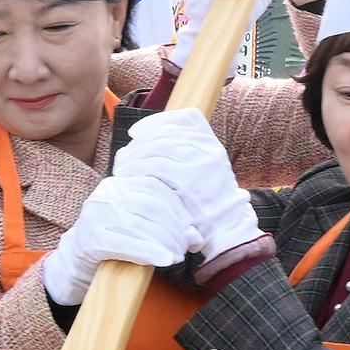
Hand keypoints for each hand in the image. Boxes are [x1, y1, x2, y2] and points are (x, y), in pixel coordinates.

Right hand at [43, 175, 201, 306]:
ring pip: (142, 225)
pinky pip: (127, 243)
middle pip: (152, 207)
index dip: (179, 210)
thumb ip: (165, 226)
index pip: (157, 189)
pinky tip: (163, 261)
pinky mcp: (91, 237)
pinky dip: (149, 252)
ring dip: (165, 243)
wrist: (74, 264)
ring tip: (176, 257)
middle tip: (185, 249)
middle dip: (174, 230)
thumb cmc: (112, 245)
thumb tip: (196, 236)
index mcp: (119, 184)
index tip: (191, 232)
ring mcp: (96, 214)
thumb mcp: (138, 228)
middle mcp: (107, 193)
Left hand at [114, 108, 259, 263]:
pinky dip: (136, 167)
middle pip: (166, 133)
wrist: (227, 230)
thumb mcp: (207, 173)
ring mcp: (200, 166)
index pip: (186, 119)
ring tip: (122, 168)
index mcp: (212, 145)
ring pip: (158, 147)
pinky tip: (127, 177)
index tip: (136, 132)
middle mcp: (209, 151)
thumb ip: (188, 154)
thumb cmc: (208, 204)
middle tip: (123, 157)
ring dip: (134, 155)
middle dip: (139, 142)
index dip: (156, 122)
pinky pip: (156, 166)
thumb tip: (151, 135)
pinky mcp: (189, 183)